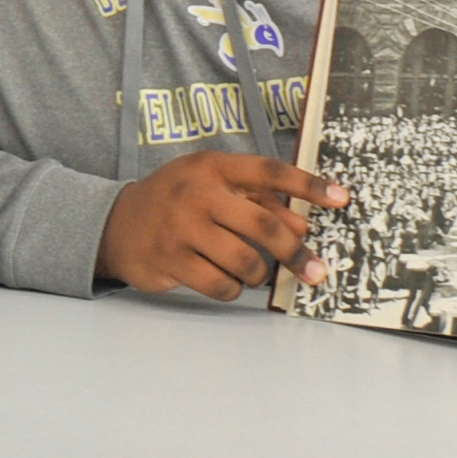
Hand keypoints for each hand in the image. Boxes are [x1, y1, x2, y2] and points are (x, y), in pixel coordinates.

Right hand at [96, 151, 348, 302]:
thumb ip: (257, 202)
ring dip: (258, 274)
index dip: (308, 185)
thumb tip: (302, 226)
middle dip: (295, 252)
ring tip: (252, 272)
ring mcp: (181, 228)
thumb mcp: (212, 189)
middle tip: (315, 270)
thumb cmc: (175, 203)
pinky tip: (224, 280)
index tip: (342, 199)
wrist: (114, 225)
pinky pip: (221, 285)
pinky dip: (232, 289)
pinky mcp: (170, 260)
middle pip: (263, 225)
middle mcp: (196, 193)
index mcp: (211, 168)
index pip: (269, 171)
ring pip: (246, 262)